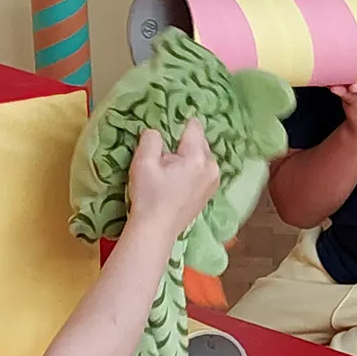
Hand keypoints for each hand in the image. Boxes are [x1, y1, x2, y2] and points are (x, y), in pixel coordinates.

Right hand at [125, 120, 219, 237]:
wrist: (156, 231)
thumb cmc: (149, 196)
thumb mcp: (143, 162)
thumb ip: (151, 139)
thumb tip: (157, 132)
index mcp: (197, 158)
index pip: (194, 127)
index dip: (179, 124)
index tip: (167, 129)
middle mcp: (212, 168)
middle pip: (200, 141)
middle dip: (182, 143)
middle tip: (163, 154)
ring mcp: (213, 182)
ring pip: (202, 156)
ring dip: (187, 156)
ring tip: (169, 168)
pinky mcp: (209, 193)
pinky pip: (203, 170)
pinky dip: (192, 170)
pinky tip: (176, 180)